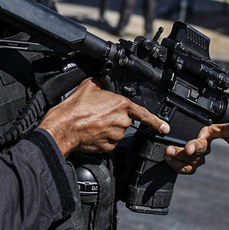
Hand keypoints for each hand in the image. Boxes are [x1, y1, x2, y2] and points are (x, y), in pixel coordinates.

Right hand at [39, 78, 169, 155]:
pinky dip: (101, 138)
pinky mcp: (108, 147)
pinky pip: (109, 142)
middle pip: (124, 121)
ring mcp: (115, 135)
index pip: (143, 114)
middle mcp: (121, 121)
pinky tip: (91, 132)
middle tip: (97, 115)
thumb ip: (102, 84)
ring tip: (91, 122)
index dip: (156, 121)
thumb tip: (104, 82)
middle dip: (113, 118)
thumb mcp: (89, 86)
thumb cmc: (75, 108)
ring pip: (116, 132)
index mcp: (121, 104)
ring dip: (107, 128)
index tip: (164, 127)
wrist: (64, 127)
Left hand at [163, 121, 228, 173]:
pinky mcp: (190, 168)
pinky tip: (168, 158)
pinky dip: (175, 164)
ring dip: (178, 156)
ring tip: (168, 151)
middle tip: (186, 148)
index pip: (223, 129)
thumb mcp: (194, 121)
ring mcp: (198, 159)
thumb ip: (206, 119)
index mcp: (209, 134)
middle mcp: (205, 148)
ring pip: (190, 160)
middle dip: (193, 147)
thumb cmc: (190, 129)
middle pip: (201, 148)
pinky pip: (184, 169)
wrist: (177, 141)